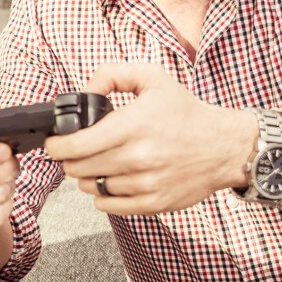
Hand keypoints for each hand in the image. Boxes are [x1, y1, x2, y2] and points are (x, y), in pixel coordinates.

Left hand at [44, 62, 256, 214]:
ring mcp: (145, 183)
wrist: (225, 146)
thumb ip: (112, 75)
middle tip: (77, 151)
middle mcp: (138, 157)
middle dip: (70, 159)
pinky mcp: (153, 203)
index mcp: (134, 125)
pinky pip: (108, 206)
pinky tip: (113, 180)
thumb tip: (83, 91)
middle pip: (78, 169)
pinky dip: (103, 195)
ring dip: (88, 176)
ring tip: (100, 163)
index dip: (57, 146)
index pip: (76, 146)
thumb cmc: (187, 113)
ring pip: (92, 188)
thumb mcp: (152, 79)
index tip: (56, 142)